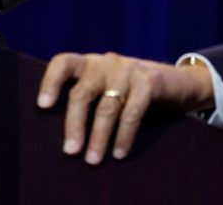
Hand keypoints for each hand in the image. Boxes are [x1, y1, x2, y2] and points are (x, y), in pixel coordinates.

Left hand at [37, 52, 212, 164]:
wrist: (179, 82)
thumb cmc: (133, 93)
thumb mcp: (109, 89)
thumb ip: (90, 99)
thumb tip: (67, 136)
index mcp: (91, 64)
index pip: (64, 63)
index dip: (50, 81)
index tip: (43, 106)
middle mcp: (107, 62)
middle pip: (82, 92)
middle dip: (74, 124)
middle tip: (71, 151)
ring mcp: (128, 69)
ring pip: (106, 106)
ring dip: (99, 136)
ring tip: (93, 159)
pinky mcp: (150, 80)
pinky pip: (132, 112)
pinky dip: (124, 135)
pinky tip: (119, 152)